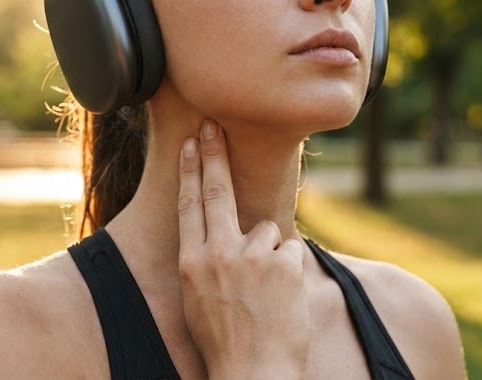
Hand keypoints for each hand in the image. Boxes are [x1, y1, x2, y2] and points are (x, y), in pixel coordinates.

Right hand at [177, 119, 308, 379]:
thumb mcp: (197, 300)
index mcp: (191, 263)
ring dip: (272, 256)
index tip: (190, 145)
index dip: (190, 171)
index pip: (189, 205)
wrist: (252, 375)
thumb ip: (207, 264)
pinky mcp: (284, 263)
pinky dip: (291, 271)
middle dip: (214, 155)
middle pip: (218, 192)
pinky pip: (291, 252)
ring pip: (269, 233)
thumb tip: (225, 238)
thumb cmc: (225, 345)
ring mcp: (252, 256)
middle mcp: (218, 253)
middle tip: (212, 126)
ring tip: (267, 296)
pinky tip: (284, 299)